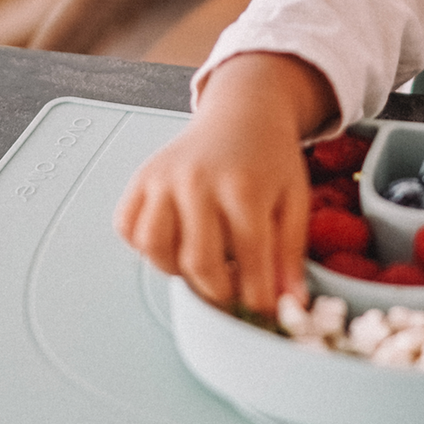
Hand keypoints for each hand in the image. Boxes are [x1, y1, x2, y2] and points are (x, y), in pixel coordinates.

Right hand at [113, 52, 336, 314]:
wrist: (244, 111)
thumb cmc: (270, 157)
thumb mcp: (294, 200)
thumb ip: (290, 254)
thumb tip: (289, 305)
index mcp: (243, 186)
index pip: (249, 260)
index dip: (257, 297)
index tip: (261, 311)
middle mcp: (198, 181)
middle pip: (198, 262)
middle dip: (218, 291)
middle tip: (232, 290)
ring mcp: (164, 178)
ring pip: (155, 249)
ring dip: (177, 269)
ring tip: (202, 259)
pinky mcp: (142, 178)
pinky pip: (129, 229)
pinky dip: (146, 246)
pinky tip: (175, 239)